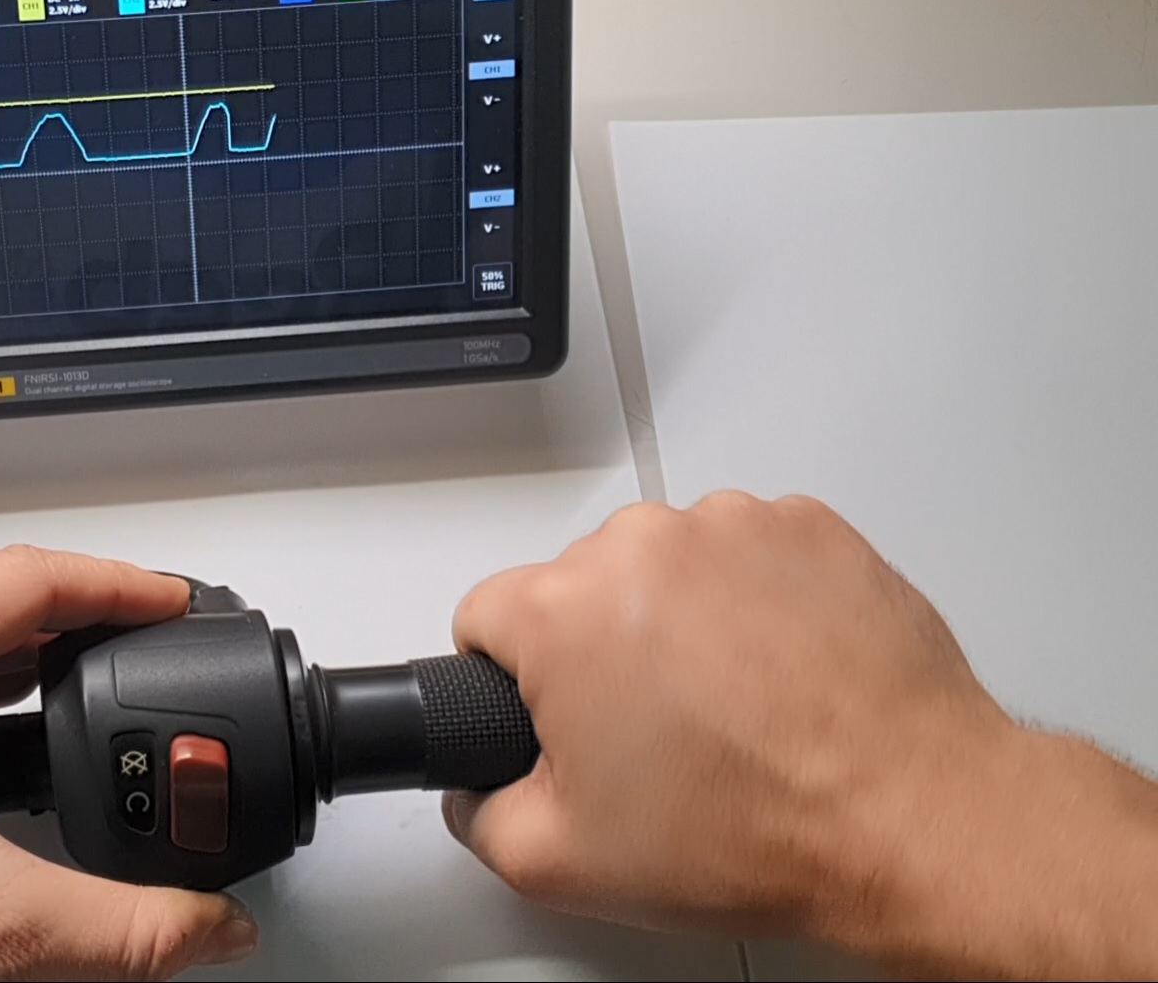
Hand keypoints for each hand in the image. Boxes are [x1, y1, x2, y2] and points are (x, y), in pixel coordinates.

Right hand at [443, 492, 1015, 940]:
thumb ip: (479, 815)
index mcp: (563, 608)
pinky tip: (781, 676)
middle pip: (578, 588)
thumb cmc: (764, 827)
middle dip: (602, 654)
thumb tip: (480, 792)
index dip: (513, 685)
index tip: (561, 721)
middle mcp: (643, 545)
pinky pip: (750, 556)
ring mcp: (735, 528)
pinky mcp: (811, 530)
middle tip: (656, 736)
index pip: (484, 618)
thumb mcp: (561, 864)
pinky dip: (757, 605)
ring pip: (665, 568)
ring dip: (682, 623)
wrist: (911, 819)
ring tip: (733, 709)